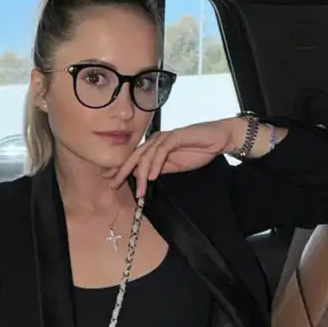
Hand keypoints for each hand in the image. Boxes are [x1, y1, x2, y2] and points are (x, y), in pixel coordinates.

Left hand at [106, 119, 235, 197]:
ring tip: (139, 190)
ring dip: (141, 173)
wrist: (218, 139)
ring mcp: (165, 137)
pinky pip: (162, 151)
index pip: (134, 158)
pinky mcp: (176, 136)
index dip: (121, 169)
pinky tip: (151, 177)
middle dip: (123, 170)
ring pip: (147, 155)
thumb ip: (159, 169)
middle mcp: (156, 140)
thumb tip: (143, 178)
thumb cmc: (197, 151)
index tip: (109, 180)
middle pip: (135, 156)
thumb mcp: (174, 165)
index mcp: (154, 146)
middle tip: (113, 184)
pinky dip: (155, 164)